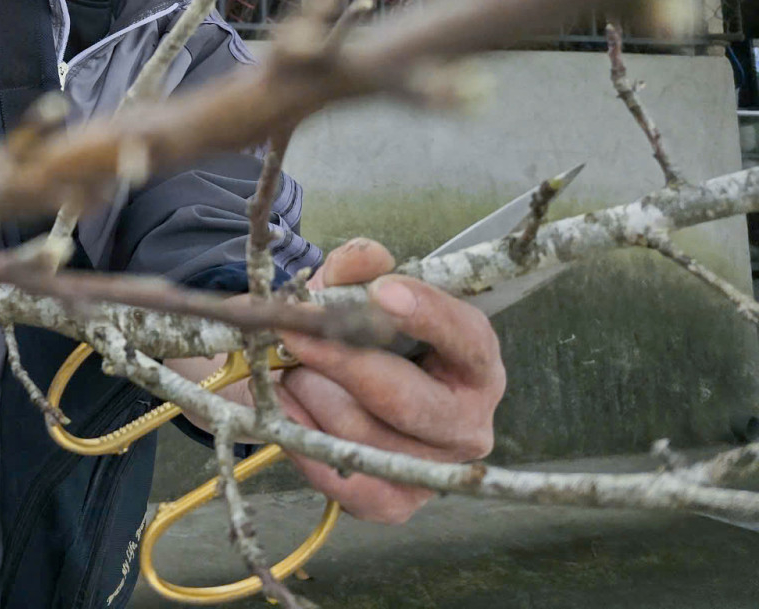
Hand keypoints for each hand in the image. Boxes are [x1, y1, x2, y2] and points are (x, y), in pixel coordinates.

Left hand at [275, 237, 506, 523]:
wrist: (328, 389)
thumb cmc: (356, 334)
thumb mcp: (354, 292)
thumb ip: (357, 270)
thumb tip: (367, 257)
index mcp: (476, 362)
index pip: (464, 338)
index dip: (424, 313)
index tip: (381, 291)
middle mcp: (468, 423)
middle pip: (404, 399)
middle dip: (339, 362)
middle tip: (292, 330)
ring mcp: (434, 469)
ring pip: (358, 434)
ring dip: (310, 393)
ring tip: (293, 368)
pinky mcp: (394, 503)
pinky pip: (338, 475)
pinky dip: (300, 435)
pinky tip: (285, 403)